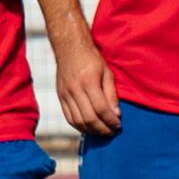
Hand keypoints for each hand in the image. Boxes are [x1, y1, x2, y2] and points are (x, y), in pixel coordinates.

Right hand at [51, 24, 119, 140]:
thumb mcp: (107, 72)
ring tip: (102, 131)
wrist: (69, 47)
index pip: (101, 108)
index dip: (111, 120)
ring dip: (92, 130)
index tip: (118, 125)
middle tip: (112, 131)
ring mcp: (65, 94)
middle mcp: (75, 89)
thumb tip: (116, 114)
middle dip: (103, 128)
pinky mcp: (60, 97)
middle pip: (89, 118)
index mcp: (88, 81)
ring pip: (78, 121)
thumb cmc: (91, 58)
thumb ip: (111, 94)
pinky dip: (80, 126)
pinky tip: (89, 127)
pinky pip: (69, 118)